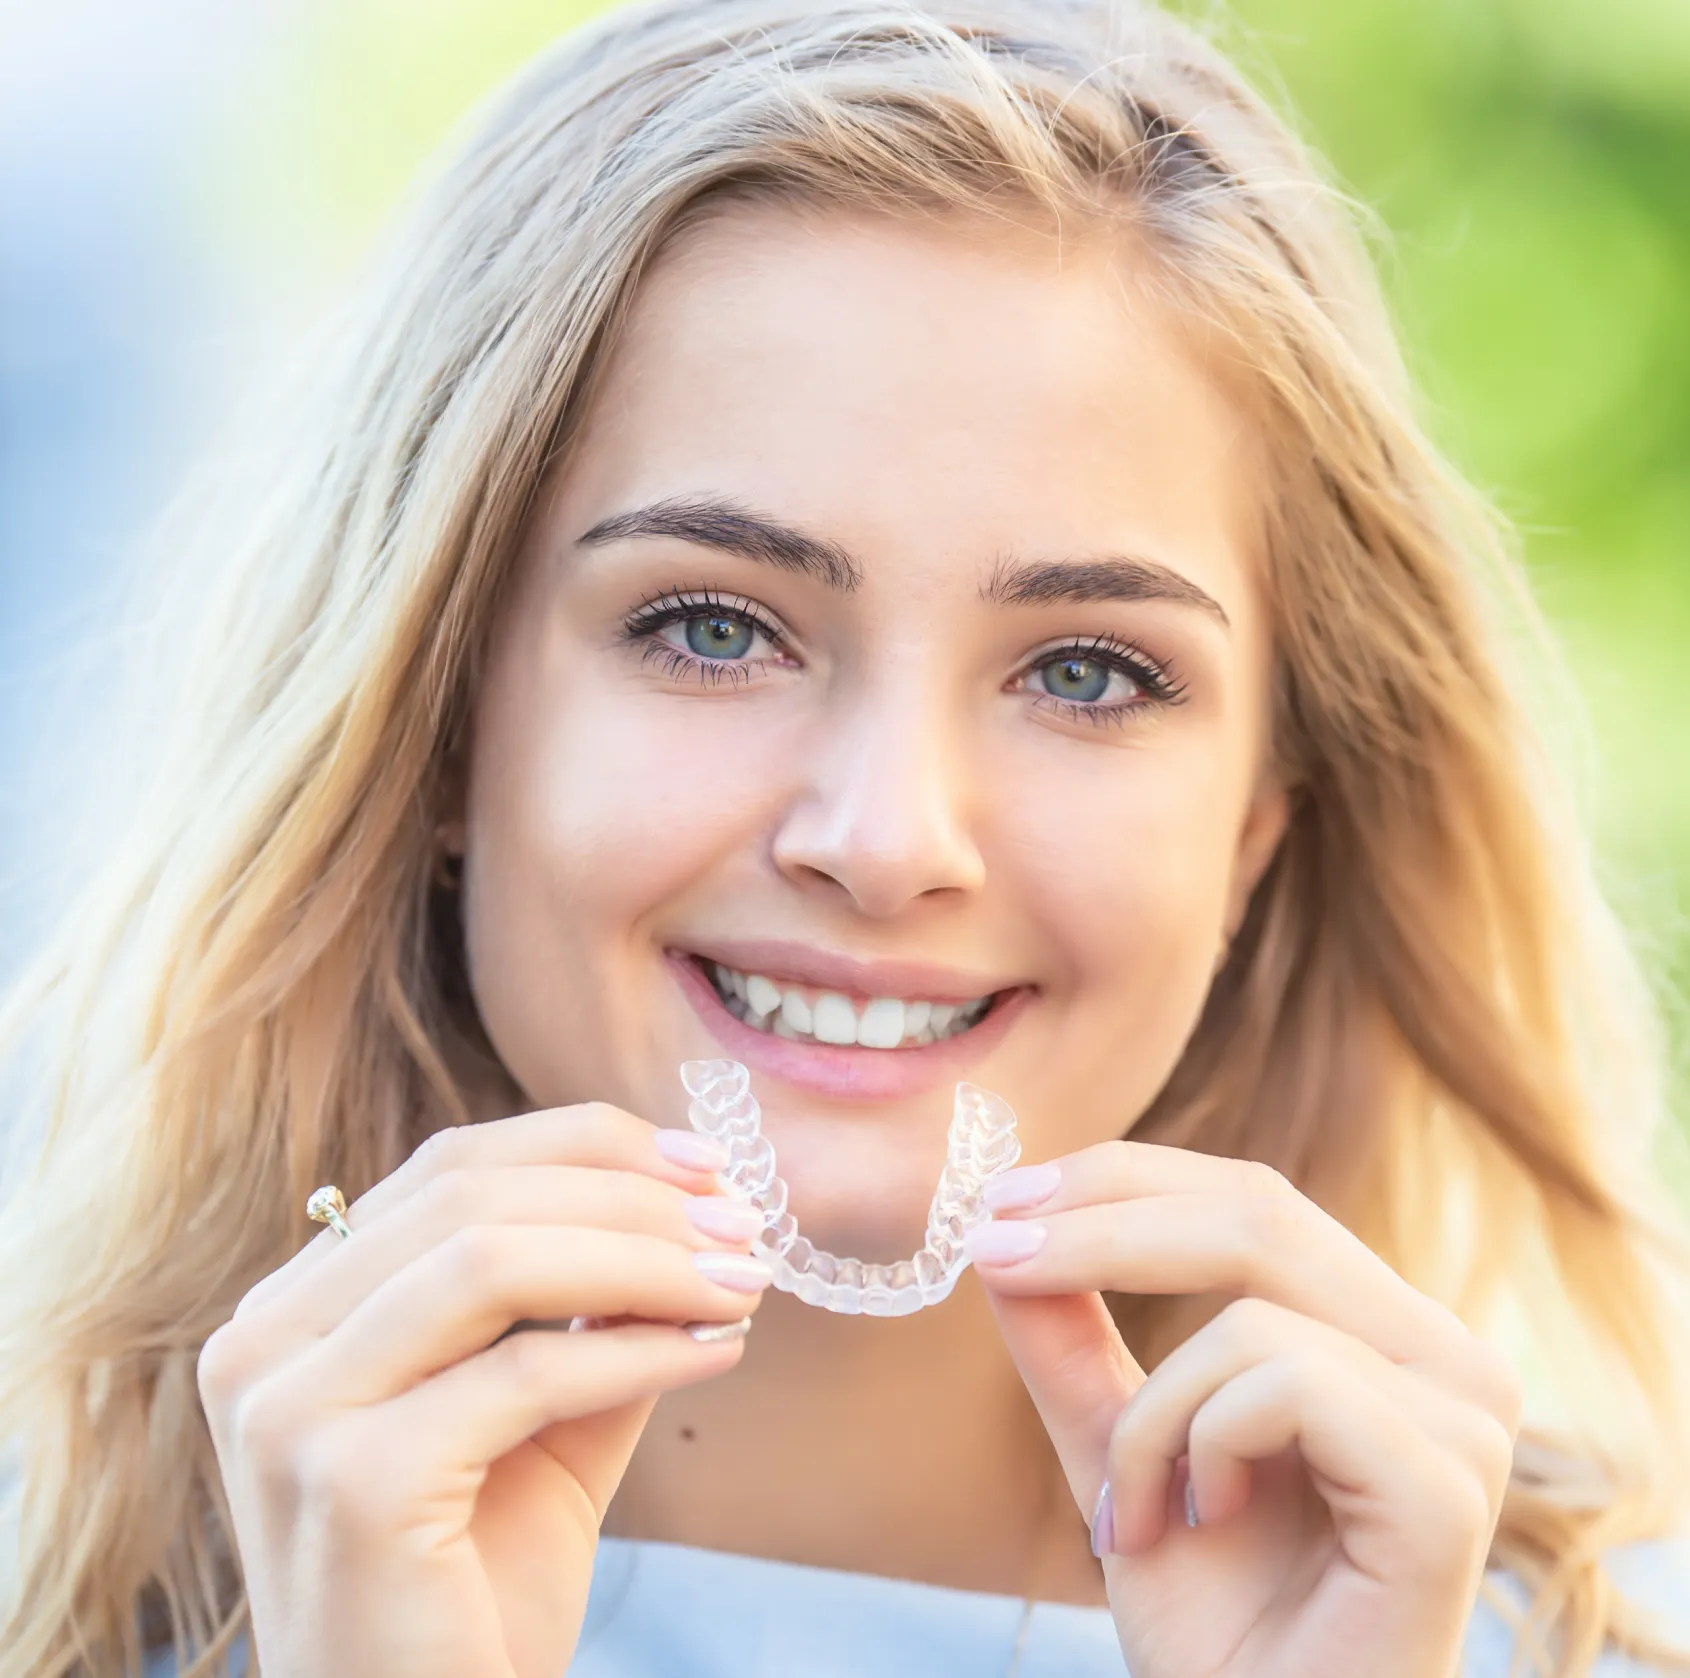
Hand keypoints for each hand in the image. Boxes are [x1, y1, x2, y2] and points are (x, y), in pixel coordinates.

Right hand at [197, 1103, 772, 1677]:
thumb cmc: (475, 1586)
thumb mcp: (537, 1420)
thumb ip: (588, 1312)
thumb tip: (695, 1210)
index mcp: (296, 1311)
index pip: (450, 1168)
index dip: (588, 1146)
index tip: (706, 1165)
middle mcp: (263, 1345)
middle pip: (470, 1196)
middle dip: (631, 1196)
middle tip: (745, 1226)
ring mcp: (292, 1412)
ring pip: (491, 1262)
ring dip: (645, 1257)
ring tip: (743, 1281)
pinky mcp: (351, 1483)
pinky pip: (523, 1374)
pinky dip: (636, 1349)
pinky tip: (715, 1351)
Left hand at [967, 1142, 1521, 1677]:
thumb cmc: (1217, 1627)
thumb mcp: (1120, 1449)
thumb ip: (1072, 1343)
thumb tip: (1003, 1229)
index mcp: (1386, 1336)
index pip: (1253, 1201)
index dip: (1123, 1181)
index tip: (1002, 1199)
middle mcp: (1447, 1360)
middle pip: (1260, 1214)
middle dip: (1103, 1224)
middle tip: (996, 1253)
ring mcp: (1465, 1421)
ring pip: (1252, 1314)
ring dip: (1150, 1415)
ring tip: (1137, 1514)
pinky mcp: (1446, 1487)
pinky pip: (1283, 1384)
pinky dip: (1199, 1445)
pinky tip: (1204, 1521)